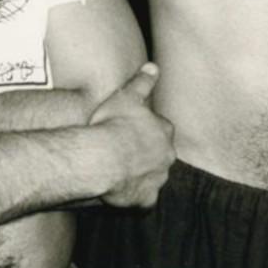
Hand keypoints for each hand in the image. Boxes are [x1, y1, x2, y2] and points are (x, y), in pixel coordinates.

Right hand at [89, 63, 175, 207]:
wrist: (100, 159)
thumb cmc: (113, 124)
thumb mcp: (126, 96)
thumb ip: (142, 82)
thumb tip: (154, 67)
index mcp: (164, 131)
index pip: (161, 129)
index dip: (145, 130)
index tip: (131, 130)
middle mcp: (167, 156)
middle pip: (160, 154)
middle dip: (147, 153)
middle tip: (125, 152)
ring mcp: (157, 179)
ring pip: (153, 177)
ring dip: (142, 175)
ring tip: (121, 173)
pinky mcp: (145, 200)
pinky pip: (143, 200)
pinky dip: (135, 197)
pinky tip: (122, 194)